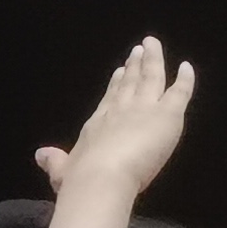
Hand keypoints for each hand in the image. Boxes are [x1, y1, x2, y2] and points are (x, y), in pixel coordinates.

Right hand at [33, 36, 196, 203]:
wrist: (99, 180)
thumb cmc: (79, 182)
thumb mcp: (61, 173)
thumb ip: (54, 162)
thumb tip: (39, 155)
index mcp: (98, 125)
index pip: (110, 100)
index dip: (116, 85)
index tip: (120, 71)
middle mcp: (120, 111)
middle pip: (129, 83)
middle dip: (134, 67)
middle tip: (138, 51)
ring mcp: (144, 109)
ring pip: (151, 78)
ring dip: (153, 61)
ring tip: (153, 46)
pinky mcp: (166, 115)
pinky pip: (179, 91)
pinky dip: (185, 79)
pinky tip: (187, 67)